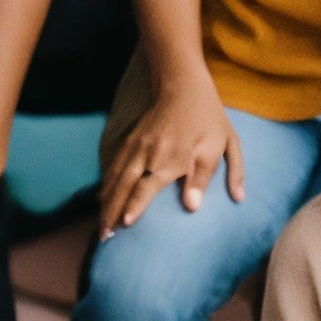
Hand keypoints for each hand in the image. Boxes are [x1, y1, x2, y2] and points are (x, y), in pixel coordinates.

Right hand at [99, 72, 242, 234]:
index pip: (147, 187)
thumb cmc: (207, 118)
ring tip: (101, 227)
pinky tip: (102, 199)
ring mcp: (137, 146)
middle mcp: (150, 154)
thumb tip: (193, 207)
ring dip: (106, 203)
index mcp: (173, 158)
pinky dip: (106, 184)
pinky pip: (114, 165)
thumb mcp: (220, 146)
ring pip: (115, 178)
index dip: (135, 206)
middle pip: (125, 187)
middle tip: (105, 237)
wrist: (183, 84)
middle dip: (113, 213)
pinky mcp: (131, 141)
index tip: (125, 224)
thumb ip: (208, 178)